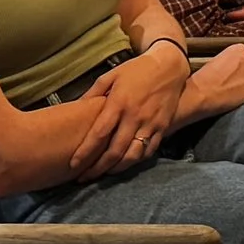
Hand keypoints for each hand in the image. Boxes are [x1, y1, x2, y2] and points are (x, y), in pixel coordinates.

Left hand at [77, 44, 187, 174]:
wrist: (169, 65)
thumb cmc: (136, 69)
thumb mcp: (111, 75)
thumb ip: (93, 93)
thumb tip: (76, 108)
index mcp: (119, 103)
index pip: (99, 134)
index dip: (85, 152)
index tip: (74, 164)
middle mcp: (135, 116)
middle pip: (115, 151)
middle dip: (98, 168)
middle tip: (85, 178)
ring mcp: (151, 123)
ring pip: (133, 155)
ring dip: (117, 169)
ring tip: (104, 174)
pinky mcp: (163, 126)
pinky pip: (149, 150)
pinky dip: (136, 161)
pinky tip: (126, 164)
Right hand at [173, 44, 243, 127]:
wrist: (201, 94)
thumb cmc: (202, 81)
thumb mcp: (215, 61)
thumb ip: (230, 62)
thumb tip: (236, 70)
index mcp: (240, 48)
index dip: (240, 70)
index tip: (234, 77)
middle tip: (235, 86)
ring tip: (236, 94)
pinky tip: (242, 100)